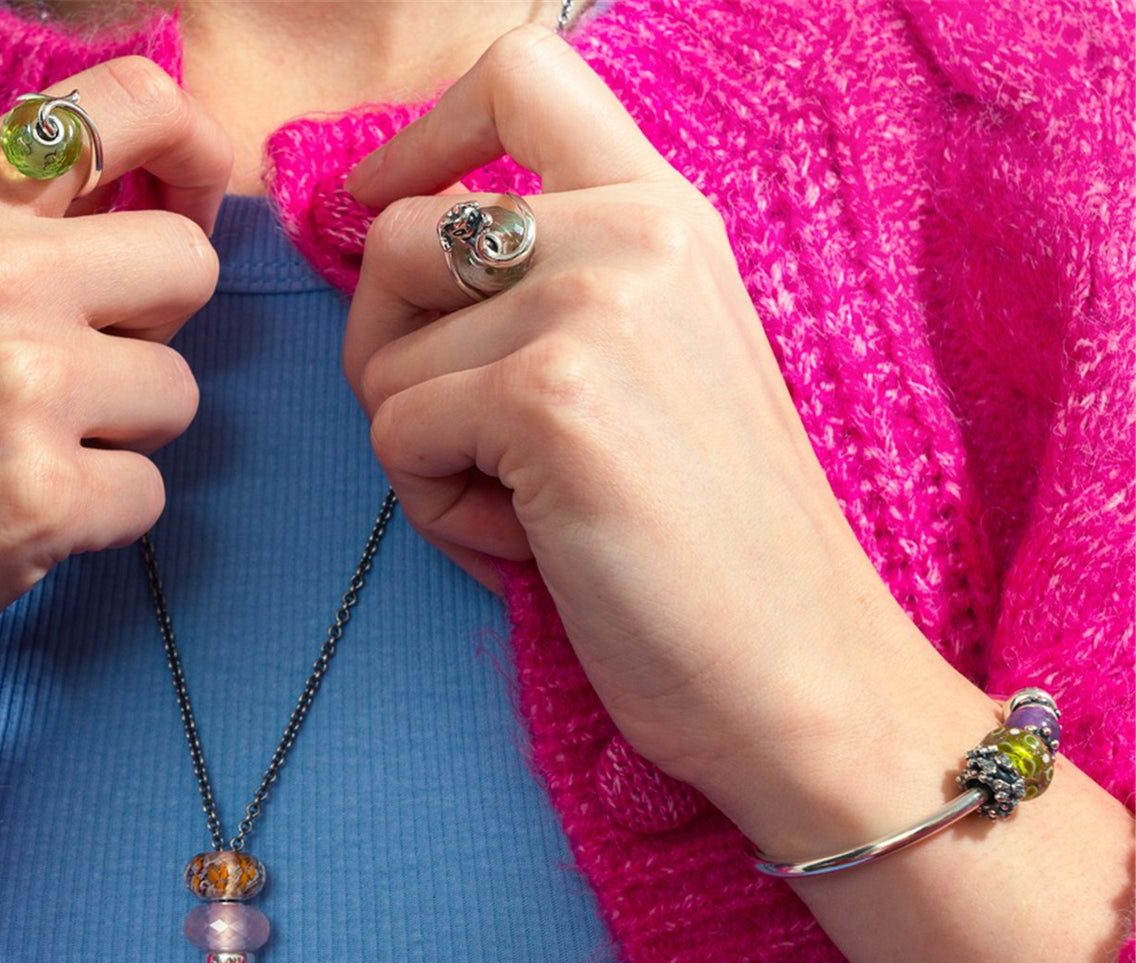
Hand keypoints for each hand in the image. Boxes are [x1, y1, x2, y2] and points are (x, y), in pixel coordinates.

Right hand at [0, 58, 230, 780]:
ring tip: (30, 454)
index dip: (195, 154)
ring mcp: (19, 386)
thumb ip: (11, 232)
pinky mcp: (43, 496)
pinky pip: (150, 494)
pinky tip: (26, 521)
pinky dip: (104, 519)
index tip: (187, 209)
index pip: (130, 103)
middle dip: (160, 328)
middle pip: (189, 264)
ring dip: (125, 435)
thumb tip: (149, 212)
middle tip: (87, 371)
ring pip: (180, 392)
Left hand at [342, 26, 969, 844]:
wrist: (798, 672)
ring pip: (384, 356)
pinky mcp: (551, 400)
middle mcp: (634, 233)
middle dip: (386, 351)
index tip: (382, 208)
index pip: (523, 71)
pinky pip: (396, 436)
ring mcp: (594, 309)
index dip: (422, 136)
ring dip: (421, 453)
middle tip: (460, 446)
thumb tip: (389, 256)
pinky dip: (437, 512)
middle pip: (396, 235)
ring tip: (521, 512)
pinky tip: (527, 549)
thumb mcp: (655, 374)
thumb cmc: (712, 548)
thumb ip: (554, 292)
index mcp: (666, 217)